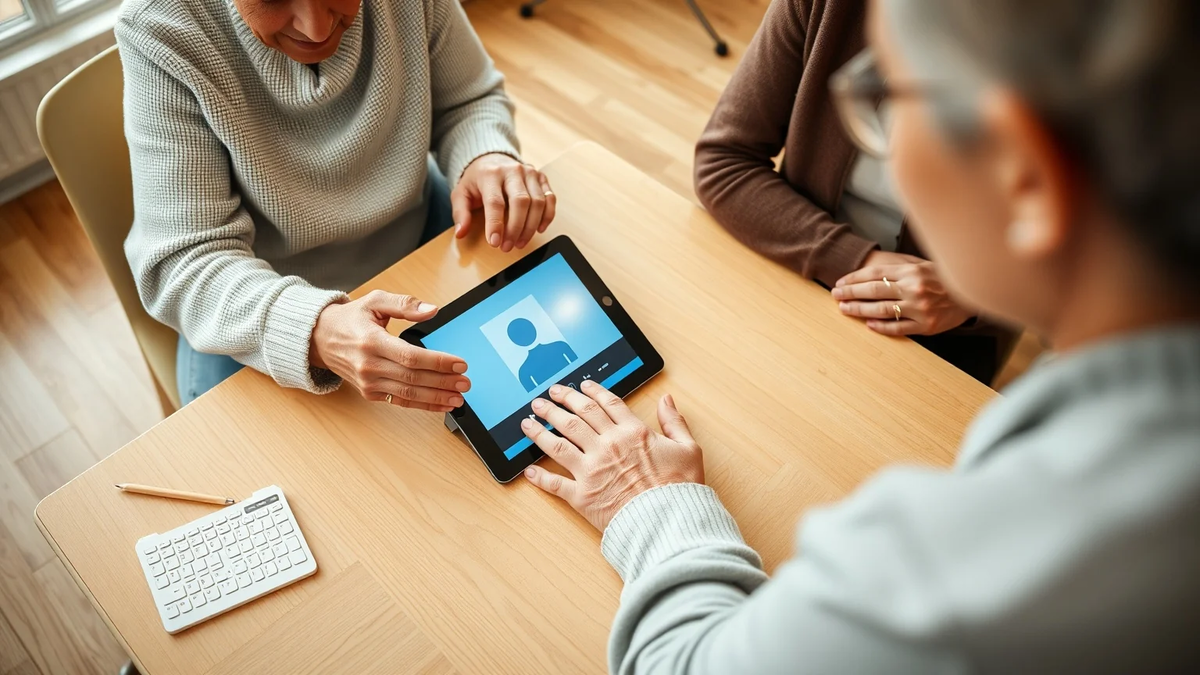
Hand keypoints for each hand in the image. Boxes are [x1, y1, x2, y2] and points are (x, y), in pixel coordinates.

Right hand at [310, 290, 469, 410]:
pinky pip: (400, 402)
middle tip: (465, 382)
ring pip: (408, 393)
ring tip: (458, 397)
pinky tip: (441, 405)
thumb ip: (404, 304)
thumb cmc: (349, 319)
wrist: (320, 339)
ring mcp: (369, 382)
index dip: (438, 362)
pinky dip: (423, 405)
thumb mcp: (375, 301)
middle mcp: (369, 365)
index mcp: (372, 341)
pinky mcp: (370, 393)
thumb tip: (432, 309)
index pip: (411, 356)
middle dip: (443, 382)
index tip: (459, 363)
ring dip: (436, 397)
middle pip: (413, 378)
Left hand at [451, 153, 556, 251]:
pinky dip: (547, 216)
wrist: (491, 159)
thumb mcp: (461, 193)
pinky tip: (538, 229)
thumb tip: (461, 233)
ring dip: (530, 227)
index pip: (495, 202)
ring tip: (520, 242)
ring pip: (538, 202)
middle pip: (521, 202)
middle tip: (508, 247)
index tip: (495, 242)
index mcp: (490, 174)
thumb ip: (460, 213)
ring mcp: (530, 173)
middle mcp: (512, 171)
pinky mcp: (541, 178)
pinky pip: (550, 199)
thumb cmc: (477, 180)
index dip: (496, 224)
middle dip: (516, 228)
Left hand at [520, 380, 703, 530]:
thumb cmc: (680, 489)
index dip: (592, 391)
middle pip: (577, 417)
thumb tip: (667, 400)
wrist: (668, 523)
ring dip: (540, 430)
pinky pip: (554, 483)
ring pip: (558, 443)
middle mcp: (607, 446)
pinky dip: (539, 477)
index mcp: (633, 433)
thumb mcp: (688, 449)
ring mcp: (591, 470)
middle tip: (547, 395)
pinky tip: (528, 470)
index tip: (580, 385)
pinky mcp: (582, 495)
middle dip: (559, 402)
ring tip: (528, 420)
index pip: (607, 404)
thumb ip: (675, 422)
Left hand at [832, 251, 972, 335]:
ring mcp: (919, 308)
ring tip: (845, 309)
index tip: (840, 282)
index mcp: (911, 271)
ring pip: (881, 310)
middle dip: (850, 293)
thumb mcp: (923, 264)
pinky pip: (899, 328)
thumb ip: (900, 267)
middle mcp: (913, 288)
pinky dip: (882, 327)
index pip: (874, 274)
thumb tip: (871, 270)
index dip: (854, 278)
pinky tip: (868, 324)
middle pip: (873, 291)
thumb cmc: (944, 276)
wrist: (974, 291)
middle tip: (835, 295)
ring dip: (859, 310)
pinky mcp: (927, 325)